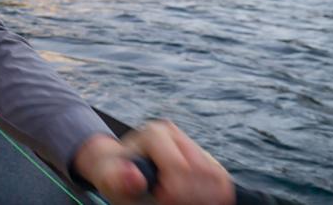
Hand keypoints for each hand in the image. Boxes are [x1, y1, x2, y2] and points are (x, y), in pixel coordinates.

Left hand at [73, 120, 233, 204]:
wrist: (121, 169)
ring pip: (217, 178)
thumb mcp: (109, 180)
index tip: (158, 198)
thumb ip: (118, 179)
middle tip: (166, 200)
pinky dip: (213, 196)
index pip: (180, 168)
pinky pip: (223, 183)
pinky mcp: (207, 160)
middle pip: (202, 173)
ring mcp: (193, 145)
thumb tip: (134, 178)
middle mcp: (176, 134)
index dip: (172, 192)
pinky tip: (193, 200)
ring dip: (203, 197)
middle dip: (188, 196)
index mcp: (155, 133)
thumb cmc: (115, 175)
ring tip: (178, 200)